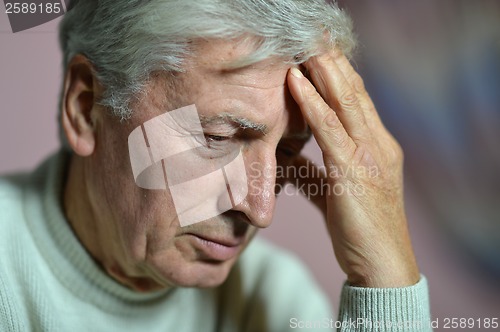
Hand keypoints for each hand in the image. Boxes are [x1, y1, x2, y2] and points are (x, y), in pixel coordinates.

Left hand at [286, 50, 419, 287]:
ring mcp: (369, 155)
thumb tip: (289, 160)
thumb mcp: (337, 194)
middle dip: (333, 62)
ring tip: (306, 46)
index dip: (339, 74)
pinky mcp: (354, 170)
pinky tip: (295, 83)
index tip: (322, 53)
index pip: (357, 101)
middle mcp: (378, 144)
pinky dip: (312, 103)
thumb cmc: (360, 229)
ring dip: (323, 70)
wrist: (382, 263)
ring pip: (344, 102)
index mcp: (377, 147)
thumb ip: (316, 173)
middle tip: (315, 36)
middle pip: (353, 92)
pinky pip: (329, 129)